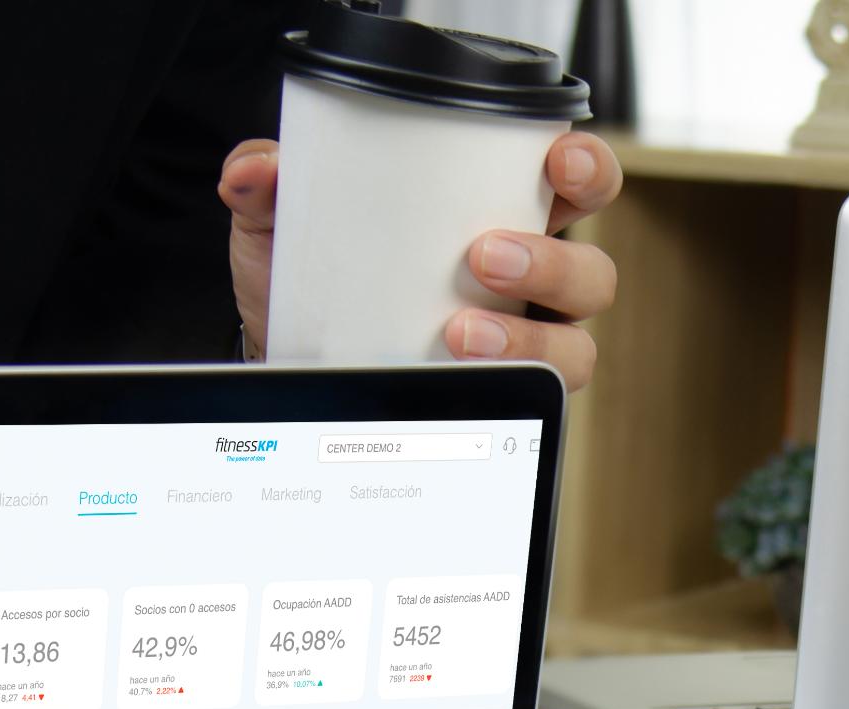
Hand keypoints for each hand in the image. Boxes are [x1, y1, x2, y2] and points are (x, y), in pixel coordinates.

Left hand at [220, 132, 624, 388]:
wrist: (292, 363)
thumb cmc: (318, 277)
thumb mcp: (287, 222)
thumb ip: (268, 185)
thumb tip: (255, 170)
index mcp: (504, 213)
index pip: (577, 182)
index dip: (588, 169)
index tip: (558, 164)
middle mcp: (531, 283)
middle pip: (592, 273)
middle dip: (554, 263)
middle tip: (483, 256)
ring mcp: (523, 345)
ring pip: (574, 346)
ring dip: (529, 339)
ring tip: (461, 332)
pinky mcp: (503, 399)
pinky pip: (534, 404)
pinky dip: (504, 390)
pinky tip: (457, 378)